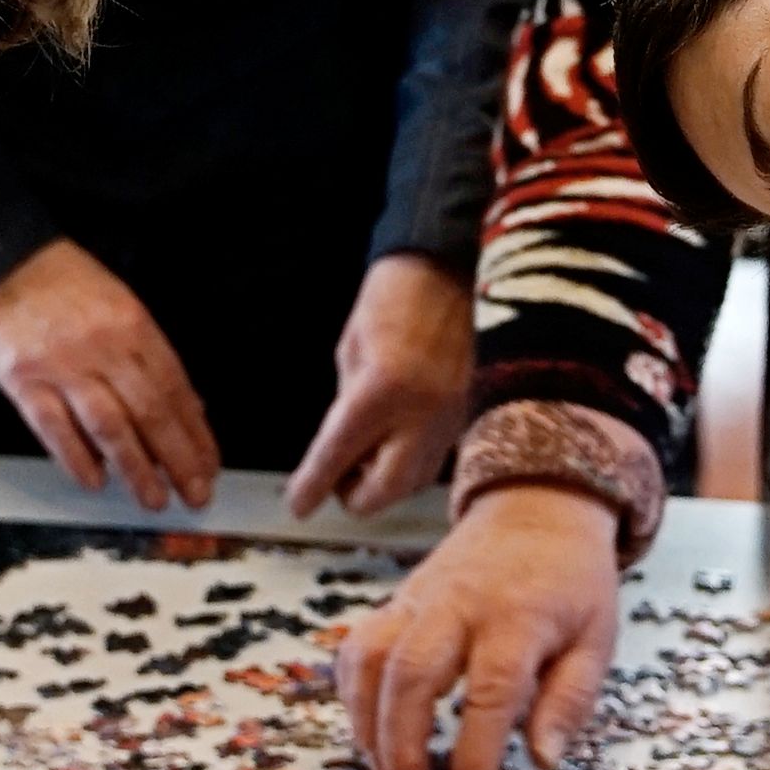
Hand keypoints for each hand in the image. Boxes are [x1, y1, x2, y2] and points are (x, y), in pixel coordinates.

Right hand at [0, 239, 220, 507]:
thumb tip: (183, 405)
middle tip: (195, 493)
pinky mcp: (24, 381)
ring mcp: (62, 366)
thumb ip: (150, 354)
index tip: (208, 463)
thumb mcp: (119, 302)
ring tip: (153, 498)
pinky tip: (95, 481)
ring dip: (136, 468)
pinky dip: (77, 459)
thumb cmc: (61, 282)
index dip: (196, 432)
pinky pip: (55, 428)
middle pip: (150, 412)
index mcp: (132, 325)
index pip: (175, 388)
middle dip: (178, 459)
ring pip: (109, 427)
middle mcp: (103, 348)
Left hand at [284, 254, 474, 518]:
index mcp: (381, 391)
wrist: (453, 265)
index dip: (312, 487)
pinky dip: (411, 460)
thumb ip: (346, 403)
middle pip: (383, 491)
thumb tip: (340, 449)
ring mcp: (451, 419)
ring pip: (413, 482)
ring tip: (367, 455)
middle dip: (354, 495)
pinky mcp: (470, 415)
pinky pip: (436, 458)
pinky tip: (397, 439)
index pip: (337, 457)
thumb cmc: (395, 296)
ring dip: (384, 480)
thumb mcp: (352, 349)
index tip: (299, 505)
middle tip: (337, 477)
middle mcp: (421, 415)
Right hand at [332, 472, 623, 769]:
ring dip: (368, 725)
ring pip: (373, 659)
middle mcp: (459, 605)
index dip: (473, 756)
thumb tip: (541, 762)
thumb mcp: (598, 639)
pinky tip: (368, 731)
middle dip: (401, 746)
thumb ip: (571, 701)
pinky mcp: (398, 599)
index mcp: (518, 618)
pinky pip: (359, 645)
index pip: (491, 694)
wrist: (538, 507)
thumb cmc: (573, 583)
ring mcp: (421, 598)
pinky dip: (353, 692)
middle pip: (412, 675)